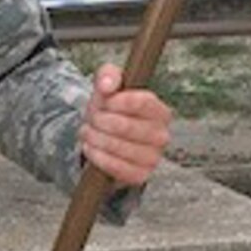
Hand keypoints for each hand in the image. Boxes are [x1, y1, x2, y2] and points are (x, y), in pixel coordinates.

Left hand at [80, 63, 171, 186]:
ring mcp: (153, 158)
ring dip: (95, 138)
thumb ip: (108, 75)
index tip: (105, 102)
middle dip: (100, 121)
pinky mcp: (141, 175)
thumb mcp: (108, 86)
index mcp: (159, 111)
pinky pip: (116, 167)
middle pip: (125, 126)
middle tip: (93, 119)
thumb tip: (107, 84)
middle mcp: (161, 135)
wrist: (105, 139)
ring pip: (118, 147)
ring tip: (89, 133)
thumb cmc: (110, 111)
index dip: (116, 102)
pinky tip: (92, 148)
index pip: (141, 103)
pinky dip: (98, 157)